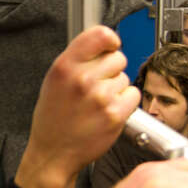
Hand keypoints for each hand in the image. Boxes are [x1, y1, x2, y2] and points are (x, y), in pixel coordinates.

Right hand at [15, 26, 139, 187]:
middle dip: (111, 69)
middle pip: (117, 57)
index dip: (110, 40)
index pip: (100, 35)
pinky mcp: (115, 115)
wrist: (54, 152)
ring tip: (98, 102)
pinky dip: (125, 102)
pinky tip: (108, 110)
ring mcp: (101, 97)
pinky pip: (133, 94)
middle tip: (96, 85)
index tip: (111, 46)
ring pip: (125, 77)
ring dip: (116, 88)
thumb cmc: (53, 118)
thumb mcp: (54, 80)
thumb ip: (77, 58)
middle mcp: (83, 79)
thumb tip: (104, 42)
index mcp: (65, 66)